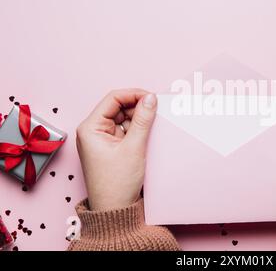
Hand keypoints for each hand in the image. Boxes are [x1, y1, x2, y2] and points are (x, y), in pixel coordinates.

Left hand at [76, 89, 156, 210]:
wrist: (115, 210)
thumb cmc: (117, 184)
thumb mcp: (133, 147)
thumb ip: (143, 120)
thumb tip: (150, 98)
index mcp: (90, 128)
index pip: (113, 99)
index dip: (133, 94)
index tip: (152, 97)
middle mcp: (93, 131)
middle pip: (118, 107)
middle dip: (137, 108)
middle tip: (156, 111)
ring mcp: (101, 139)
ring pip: (123, 118)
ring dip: (138, 120)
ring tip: (151, 127)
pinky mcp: (110, 147)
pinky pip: (125, 130)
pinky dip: (136, 130)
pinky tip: (146, 135)